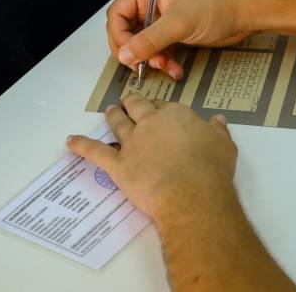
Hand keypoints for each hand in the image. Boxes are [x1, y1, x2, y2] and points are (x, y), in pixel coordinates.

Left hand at [66, 93, 237, 218]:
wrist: (191, 194)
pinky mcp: (118, 164)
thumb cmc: (212, 170)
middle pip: (138, 106)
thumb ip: (218, 131)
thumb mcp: (224, 146)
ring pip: (118, 123)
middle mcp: (151, 124)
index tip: (161, 110)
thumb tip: (218, 119)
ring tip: (109, 111)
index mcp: (177, 116)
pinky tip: (70, 142)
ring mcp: (132, 143)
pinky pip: (96, 152)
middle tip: (129, 101)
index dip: (161, 107)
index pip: (166, 106)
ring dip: (113, 115)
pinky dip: (81, 146)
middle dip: (132, 102)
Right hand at [106, 0, 254, 79]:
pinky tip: (176, 70)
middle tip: (145, 65)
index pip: (117, 14)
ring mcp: (162, 18)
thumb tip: (124, 54)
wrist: (245, 13)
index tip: (128, 55)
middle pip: (127, 32)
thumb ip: (148, 40)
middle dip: (137, 51)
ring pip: (143, 45)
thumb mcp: (178, 23)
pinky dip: (165, 61)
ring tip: (165, 67)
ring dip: (152, 60)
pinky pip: (159, 50)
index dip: (119, 37)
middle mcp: (151, 2)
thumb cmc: (216, 6)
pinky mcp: (174, 32)